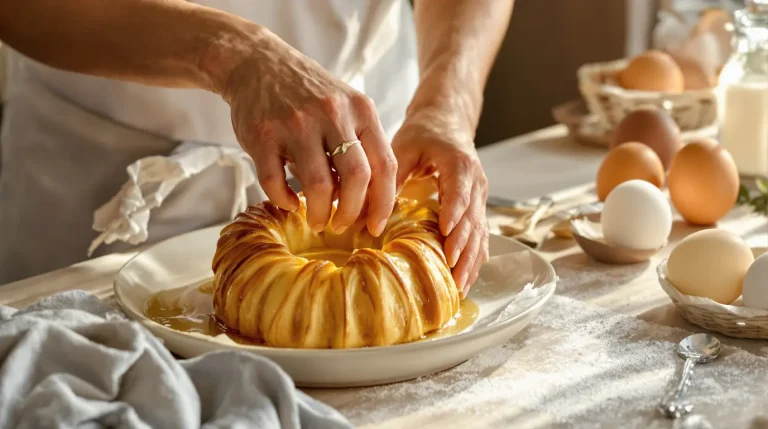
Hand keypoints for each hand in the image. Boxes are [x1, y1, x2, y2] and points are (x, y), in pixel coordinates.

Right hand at [218, 26, 396, 235]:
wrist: (258, 64)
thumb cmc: (309, 95)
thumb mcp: (345, 108)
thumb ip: (360, 146)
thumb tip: (367, 203)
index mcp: (361, 110)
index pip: (385, 164)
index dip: (384, 202)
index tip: (376, 226)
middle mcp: (332, 114)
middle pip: (357, 177)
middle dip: (351, 212)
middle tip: (342, 225)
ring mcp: (296, 123)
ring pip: (318, 184)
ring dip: (318, 212)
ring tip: (316, 220)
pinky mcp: (263, 134)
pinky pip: (275, 181)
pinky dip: (284, 200)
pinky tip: (289, 202)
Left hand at [393, 108, 488, 296]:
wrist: (447, 120)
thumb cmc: (424, 132)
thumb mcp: (403, 147)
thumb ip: (388, 178)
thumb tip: (363, 213)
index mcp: (459, 165)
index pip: (459, 194)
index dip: (454, 216)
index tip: (446, 238)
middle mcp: (476, 182)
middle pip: (473, 221)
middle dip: (463, 250)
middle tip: (451, 274)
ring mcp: (480, 197)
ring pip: (480, 233)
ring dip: (471, 260)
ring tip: (459, 286)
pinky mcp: (477, 207)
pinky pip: (479, 235)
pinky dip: (474, 257)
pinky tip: (467, 278)